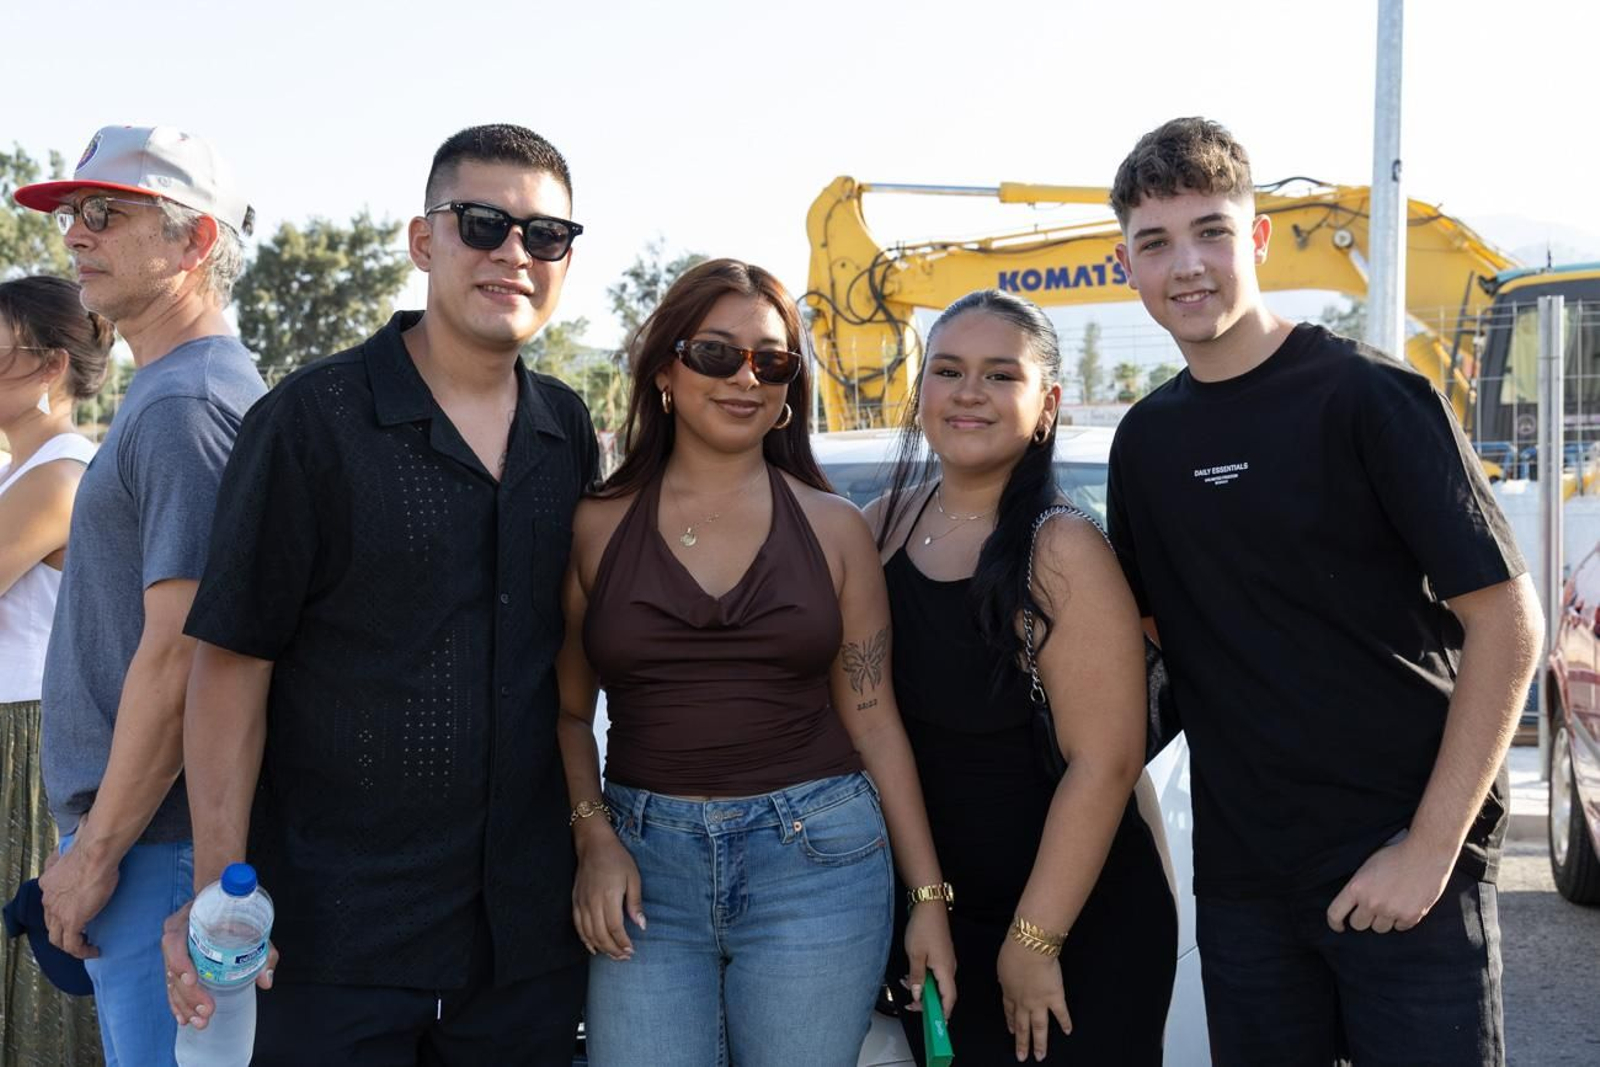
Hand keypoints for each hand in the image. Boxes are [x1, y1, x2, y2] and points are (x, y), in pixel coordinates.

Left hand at [39, 832, 118, 959]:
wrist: (95, 855)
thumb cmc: (91, 847)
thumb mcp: (77, 842)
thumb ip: (77, 837)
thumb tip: (84, 821)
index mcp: (48, 883)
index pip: (50, 903)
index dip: (60, 912)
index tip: (77, 913)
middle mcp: (48, 900)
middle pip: (50, 924)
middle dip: (63, 931)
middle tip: (80, 933)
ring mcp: (58, 913)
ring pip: (57, 938)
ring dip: (70, 945)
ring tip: (85, 947)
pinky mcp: (72, 921)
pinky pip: (73, 945)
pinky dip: (81, 951)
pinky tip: (93, 951)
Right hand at [162, 903, 278, 1028]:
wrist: (219, 899)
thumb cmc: (234, 910)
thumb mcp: (251, 922)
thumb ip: (263, 949)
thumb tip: (266, 980)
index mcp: (188, 919)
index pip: (175, 940)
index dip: (180, 961)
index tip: (194, 980)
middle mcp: (176, 935)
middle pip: (173, 967)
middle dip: (188, 994)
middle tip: (206, 1010)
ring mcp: (174, 951)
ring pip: (172, 981)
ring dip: (184, 1004)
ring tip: (199, 1022)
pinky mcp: (176, 963)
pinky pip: (172, 986)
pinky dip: (179, 1003)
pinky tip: (185, 1019)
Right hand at [571, 832, 642, 960]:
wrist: (594, 845)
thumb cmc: (617, 859)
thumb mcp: (633, 877)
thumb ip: (635, 903)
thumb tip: (641, 925)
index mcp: (609, 896)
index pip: (615, 928)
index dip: (623, 943)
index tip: (631, 951)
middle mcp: (592, 902)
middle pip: (601, 935)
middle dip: (613, 950)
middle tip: (624, 957)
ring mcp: (581, 903)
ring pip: (588, 934)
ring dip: (601, 948)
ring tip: (613, 955)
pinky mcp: (575, 902)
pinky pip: (578, 926)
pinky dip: (585, 940)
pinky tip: (594, 948)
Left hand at [901, 901, 957, 1017]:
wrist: (929, 905)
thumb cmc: (923, 927)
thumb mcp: (915, 955)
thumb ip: (916, 977)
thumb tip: (917, 995)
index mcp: (945, 970)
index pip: (948, 999)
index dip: (942, 1014)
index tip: (935, 1025)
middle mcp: (949, 968)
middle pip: (943, 994)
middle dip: (927, 1002)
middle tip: (911, 1004)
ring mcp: (946, 961)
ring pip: (937, 983)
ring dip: (922, 988)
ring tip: (905, 984)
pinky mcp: (942, 955)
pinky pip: (935, 974)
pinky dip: (923, 978)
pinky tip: (910, 974)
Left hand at [997, 936, 1070, 1062]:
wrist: (1029, 948)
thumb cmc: (1014, 951)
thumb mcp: (1002, 965)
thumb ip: (1005, 976)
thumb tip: (1005, 979)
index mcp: (1009, 991)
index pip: (1009, 1011)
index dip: (1011, 1022)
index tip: (1011, 1030)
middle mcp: (1023, 1002)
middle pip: (1022, 1026)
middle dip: (1022, 1042)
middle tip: (1022, 1056)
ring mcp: (1039, 1002)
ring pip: (1039, 1028)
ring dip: (1040, 1043)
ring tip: (1041, 1056)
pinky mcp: (1055, 997)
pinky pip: (1061, 1014)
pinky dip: (1065, 1023)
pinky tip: (1068, 1031)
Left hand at [1326, 832, 1455, 933]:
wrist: (1425, 854)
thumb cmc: (1395, 855)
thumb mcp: (1367, 866)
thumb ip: (1358, 886)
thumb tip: (1353, 904)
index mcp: (1356, 887)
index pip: (1335, 913)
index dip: (1334, 923)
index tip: (1339, 926)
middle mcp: (1372, 902)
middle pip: (1358, 925)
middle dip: (1362, 918)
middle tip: (1371, 909)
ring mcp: (1391, 911)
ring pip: (1379, 929)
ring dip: (1382, 920)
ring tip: (1390, 904)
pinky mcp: (1411, 917)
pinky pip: (1399, 928)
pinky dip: (1400, 920)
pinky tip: (1404, 905)